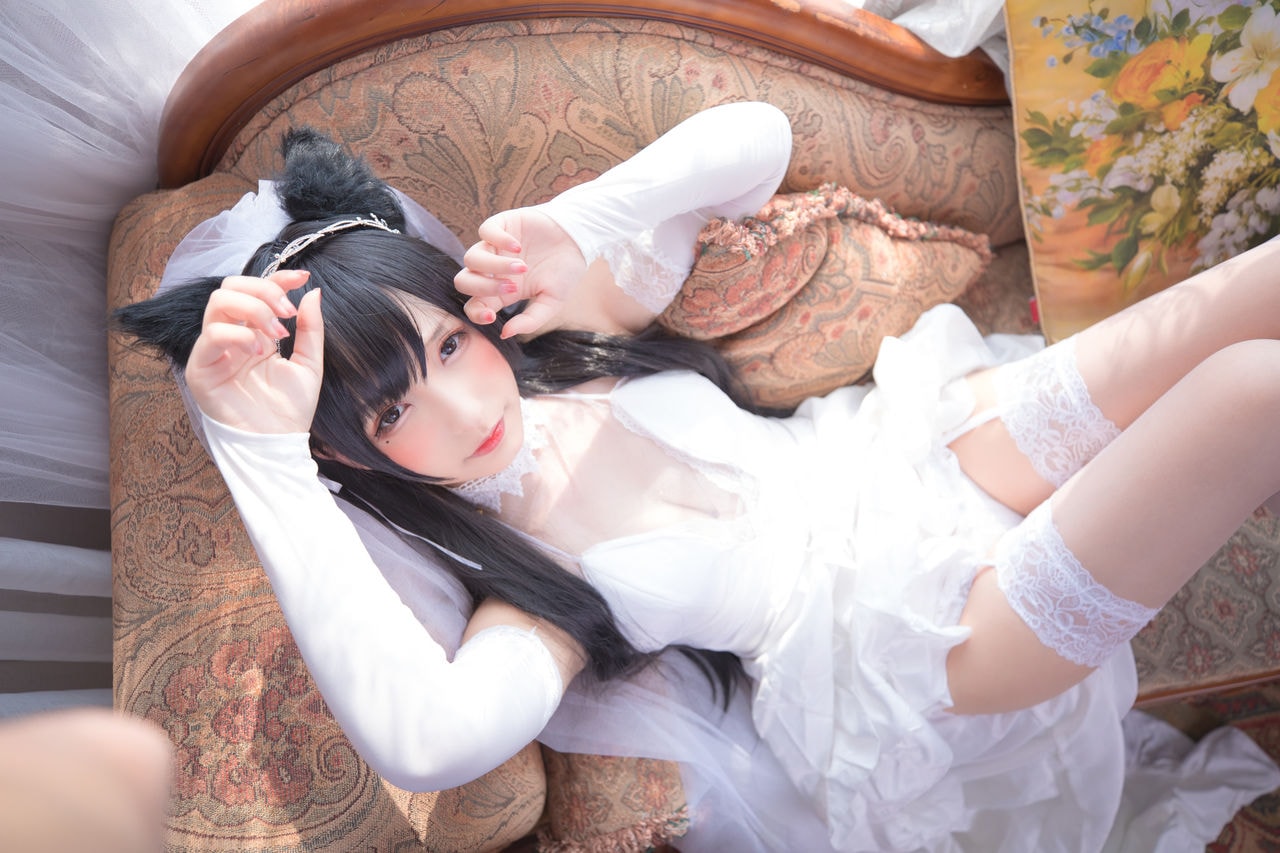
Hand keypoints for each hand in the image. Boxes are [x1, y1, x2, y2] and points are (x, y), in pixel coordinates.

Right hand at [184, 270, 322, 433]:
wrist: (278, 445)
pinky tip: (259, 352)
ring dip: (253, 310)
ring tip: (276, 335)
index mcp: (253, 334)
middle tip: (287, 313)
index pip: (256, 291)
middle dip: (263, 290)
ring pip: (218, 303)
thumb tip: (311, 292)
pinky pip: (211, 336)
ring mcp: (214, 351)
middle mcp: (230, 338)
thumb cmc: (290, 410)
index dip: (277, 278)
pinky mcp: (201, 369)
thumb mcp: (309, 363)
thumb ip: (310, 328)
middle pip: (231, 288)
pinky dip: (239, 335)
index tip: (302, 277)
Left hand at [453, 208, 586, 337]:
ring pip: (471, 258)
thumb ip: (530, 320)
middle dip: (482, 288)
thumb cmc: (565, 272)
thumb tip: (504, 334)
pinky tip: (518, 247)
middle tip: (511, 287)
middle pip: (463, 282)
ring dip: (495, 266)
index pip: (473, 305)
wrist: (580, 241)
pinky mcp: (502, 225)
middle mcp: (493, 270)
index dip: (476, 314)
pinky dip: (498, 240)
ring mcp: (494, 247)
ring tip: (522, 266)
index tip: (492, 316)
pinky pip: (485, 232)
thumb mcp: (553, 302)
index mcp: (502, 291)